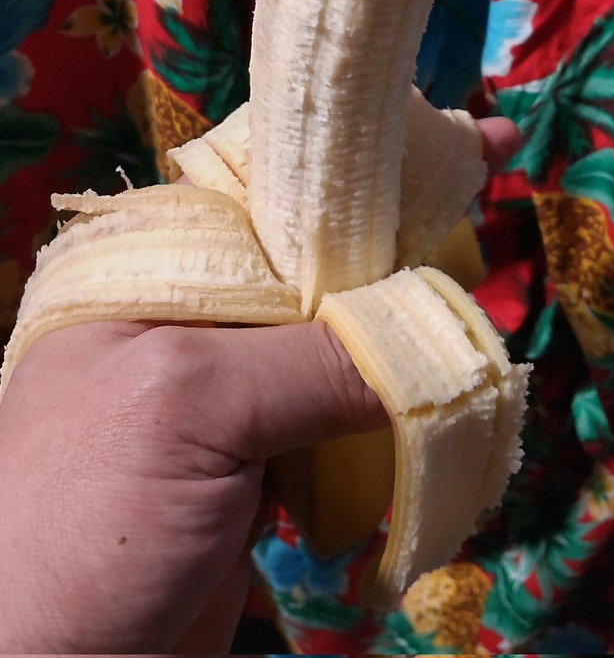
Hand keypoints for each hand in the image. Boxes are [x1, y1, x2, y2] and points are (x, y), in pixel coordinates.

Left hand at [0, 118, 519, 654]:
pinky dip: (392, 419)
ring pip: (341, 345)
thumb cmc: (80, 519)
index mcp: (159, 268)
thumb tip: (434, 338)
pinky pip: (342, 421)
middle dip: (406, 248)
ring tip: (475, 311)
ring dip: (406, 342)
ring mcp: (227, 395)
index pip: (281, 195)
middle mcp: (193, 316)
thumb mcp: (189, 402)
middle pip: (325, 268)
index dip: (373, 171)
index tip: (466, 141)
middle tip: (487, 197)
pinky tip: (436, 408)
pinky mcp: (256, 466)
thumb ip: (314, 359)